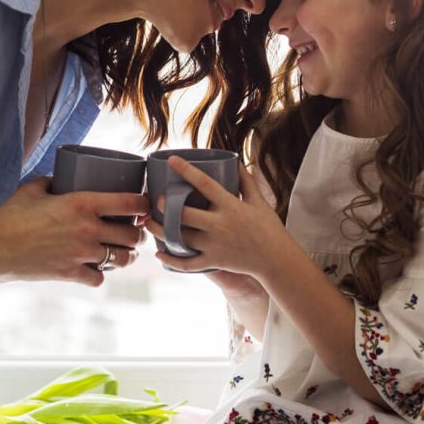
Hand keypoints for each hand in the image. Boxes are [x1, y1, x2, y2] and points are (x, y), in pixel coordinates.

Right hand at [0, 178, 148, 286]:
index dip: (144, 204)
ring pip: (122, 259)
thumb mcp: (34, 188)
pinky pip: (99, 278)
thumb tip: (61, 179)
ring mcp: (81, 254)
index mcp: (82, 203)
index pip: (131, 203)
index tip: (144, 205)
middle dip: (137, 234)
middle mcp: (87, 229)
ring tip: (121, 253)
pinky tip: (94, 269)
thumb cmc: (9, 213)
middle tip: (133, 232)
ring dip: (125, 256)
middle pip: (132, 235)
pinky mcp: (70, 274)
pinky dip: (99, 274)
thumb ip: (53, 182)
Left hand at [145, 157, 293, 279]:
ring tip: (147, 222)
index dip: (186, 170)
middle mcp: (219, 225)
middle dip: (166, 205)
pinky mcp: (213, 261)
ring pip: (179, 238)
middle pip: (184, 214)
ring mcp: (214, 245)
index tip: (171, 160)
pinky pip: (186, 263)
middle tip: (156, 199)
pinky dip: (170, 259)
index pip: (204, 183)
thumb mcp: (259, 201)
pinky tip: (159, 253)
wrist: (276, 259)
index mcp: (230, 206)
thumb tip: (235, 161)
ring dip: (160, 230)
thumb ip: (246, 181)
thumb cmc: (268, 227)